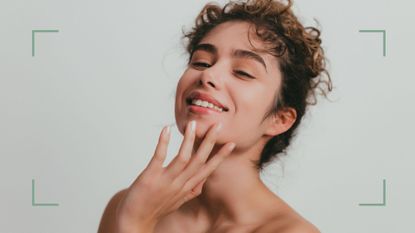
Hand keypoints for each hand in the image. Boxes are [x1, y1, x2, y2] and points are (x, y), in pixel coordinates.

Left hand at [115, 121, 235, 230]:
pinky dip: (163, 143)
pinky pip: (159, 157)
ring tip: (193, 124)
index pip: (208, 169)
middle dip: (210, 142)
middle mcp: (180, 184)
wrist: (135, 221)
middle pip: (199, 160)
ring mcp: (165, 181)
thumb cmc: (156, 208)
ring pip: (183, 158)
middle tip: (217, 125)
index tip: (232, 143)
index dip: (220, 156)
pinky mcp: (150, 177)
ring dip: (189, 140)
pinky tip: (166, 130)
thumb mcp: (179, 201)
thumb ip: (192, 190)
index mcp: (187, 188)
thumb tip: (202, 182)